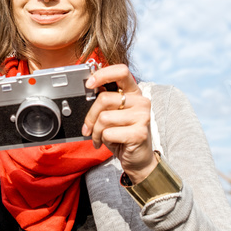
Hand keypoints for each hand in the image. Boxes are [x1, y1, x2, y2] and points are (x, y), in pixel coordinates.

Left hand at [80, 64, 156, 183]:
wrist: (138, 159)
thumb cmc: (122, 135)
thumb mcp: (113, 114)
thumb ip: (105, 101)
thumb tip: (87, 89)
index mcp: (134, 92)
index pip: (121, 71)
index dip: (102, 74)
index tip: (88, 84)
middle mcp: (141, 101)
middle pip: (104, 98)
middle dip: (90, 116)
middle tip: (88, 127)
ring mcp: (143, 117)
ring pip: (104, 118)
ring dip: (96, 131)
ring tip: (99, 138)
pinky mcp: (139, 133)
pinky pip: (108, 133)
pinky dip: (102, 140)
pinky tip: (109, 143)